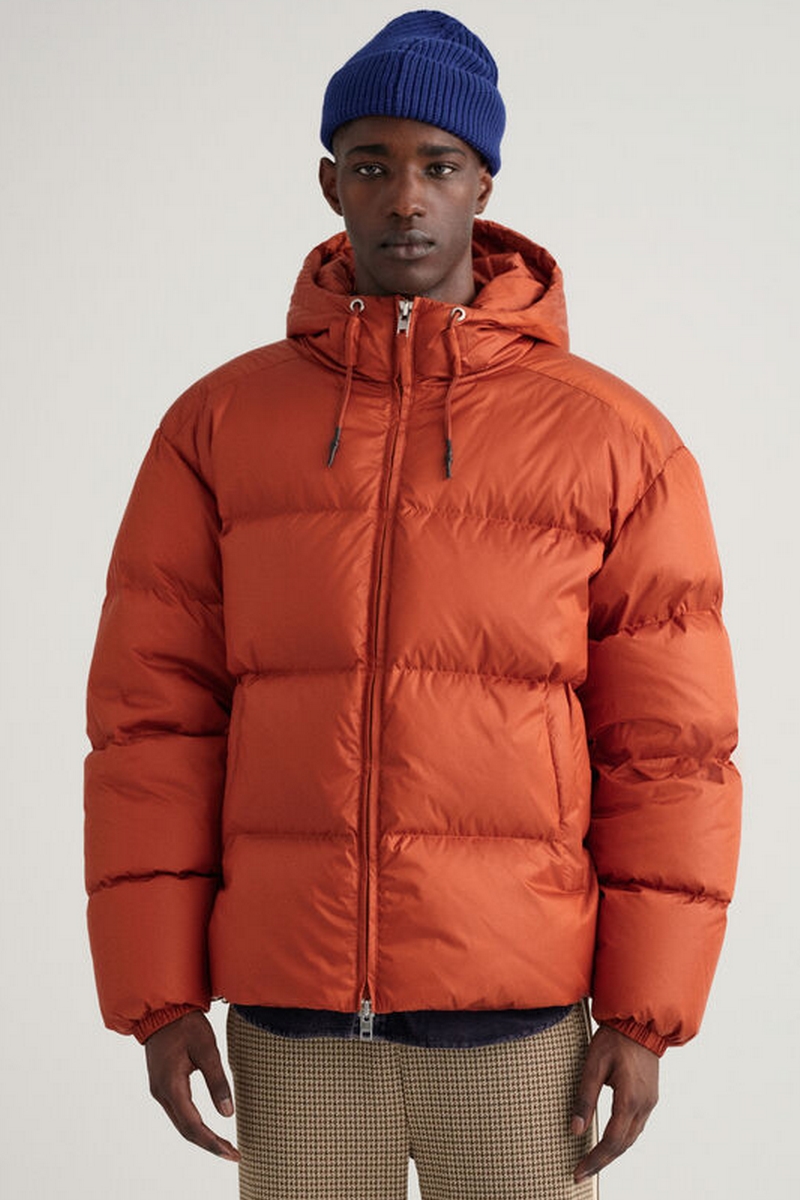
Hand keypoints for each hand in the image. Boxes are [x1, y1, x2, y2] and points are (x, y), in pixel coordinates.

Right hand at [145, 1010, 239, 1161]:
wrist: (162, 1009)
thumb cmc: (186, 1025)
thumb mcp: (207, 1049)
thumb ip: (217, 1081)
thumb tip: (228, 1114)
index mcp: (171, 1086)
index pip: (193, 1126)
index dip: (213, 1143)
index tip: (232, 1153)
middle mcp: (161, 1093)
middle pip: (186, 1130)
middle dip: (209, 1145)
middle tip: (233, 1154)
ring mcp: (159, 1090)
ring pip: (181, 1123)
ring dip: (202, 1137)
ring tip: (224, 1145)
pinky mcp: (162, 1085)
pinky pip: (178, 1113)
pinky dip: (193, 1125)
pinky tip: (207, 1128)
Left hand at [571, 1024, 658, 1182]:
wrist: (639, 1021)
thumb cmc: (613, 1039)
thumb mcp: (593, 1065)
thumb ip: (585, 1098)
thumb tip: (575, 1130)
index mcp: (629, 1099)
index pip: (611, 1141)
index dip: (595, 1160)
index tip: (578, 1172)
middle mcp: (644, 1105)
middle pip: (623, 1145)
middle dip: (602, 1161)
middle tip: (581, 1172)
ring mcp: (650, 1102)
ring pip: (632, 1138)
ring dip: (613, 1152)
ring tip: (593, 1161)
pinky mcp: (650, 1096)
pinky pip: (636, 1126)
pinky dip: (622, 1139)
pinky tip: (610, 1140)